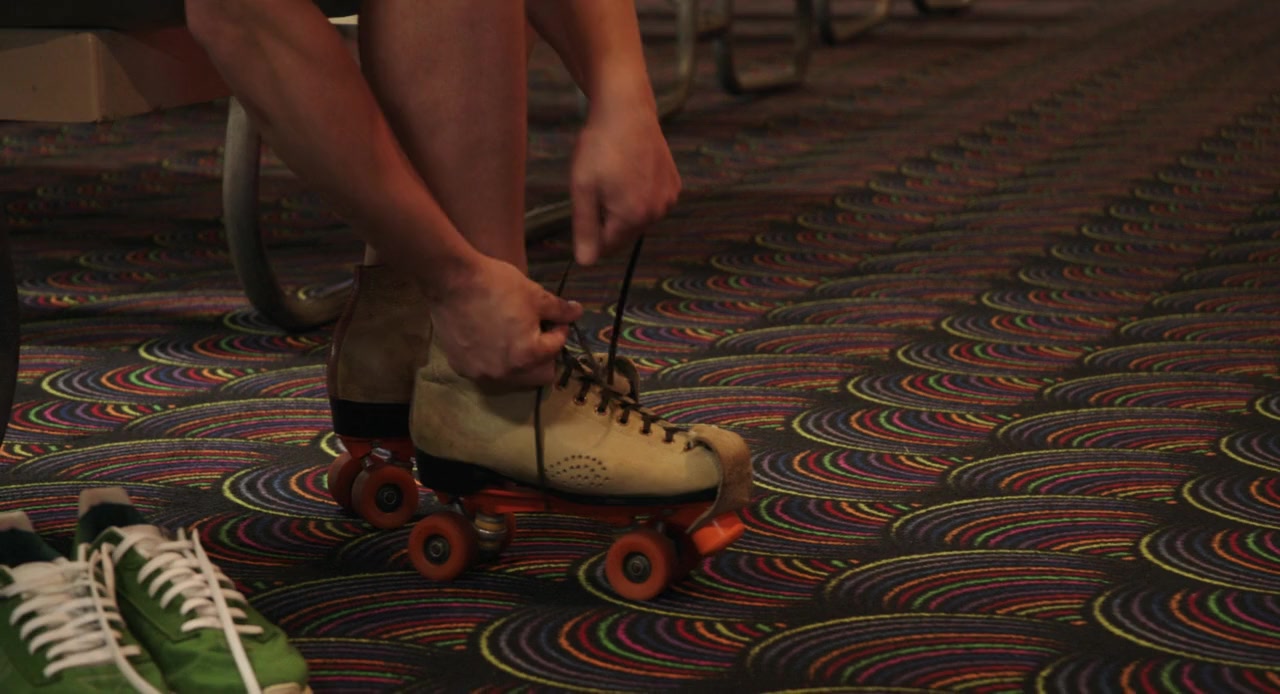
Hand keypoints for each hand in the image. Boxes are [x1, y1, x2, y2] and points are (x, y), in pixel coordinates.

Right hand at [428, 255, 582, 387]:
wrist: (451, 280)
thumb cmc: (497, 284)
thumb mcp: (535, 294)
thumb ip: (560, 310)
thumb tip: (578, 313)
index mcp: (528, 355)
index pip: (556, 348)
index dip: (558, 330)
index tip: (552, 318)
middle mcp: (505, 373)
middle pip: (540, 376)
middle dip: (544, 356)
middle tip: (538, 334)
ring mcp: (481, 373)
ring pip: (513, 378)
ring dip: (520, 363)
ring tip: (514, 337)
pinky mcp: (461, 368)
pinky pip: (487, 372)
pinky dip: (494, 361)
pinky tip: (489, 340)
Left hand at [570, 102, 680, 265]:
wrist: (627, 109)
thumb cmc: (600, 147)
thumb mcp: (583, 189)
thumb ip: (585, 229)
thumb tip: (586, 263)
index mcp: (633, 217)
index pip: (606, 247)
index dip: (590, 228)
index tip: (586, 200)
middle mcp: (657, 213)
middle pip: (624, 234)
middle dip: (608, 217)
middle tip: (599, 183)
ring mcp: (669, 198)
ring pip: (638, 217)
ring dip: (624, 205)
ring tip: (614, 173)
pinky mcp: (674, 184)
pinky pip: (651, 201)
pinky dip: (639, 192)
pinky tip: (630, 168)